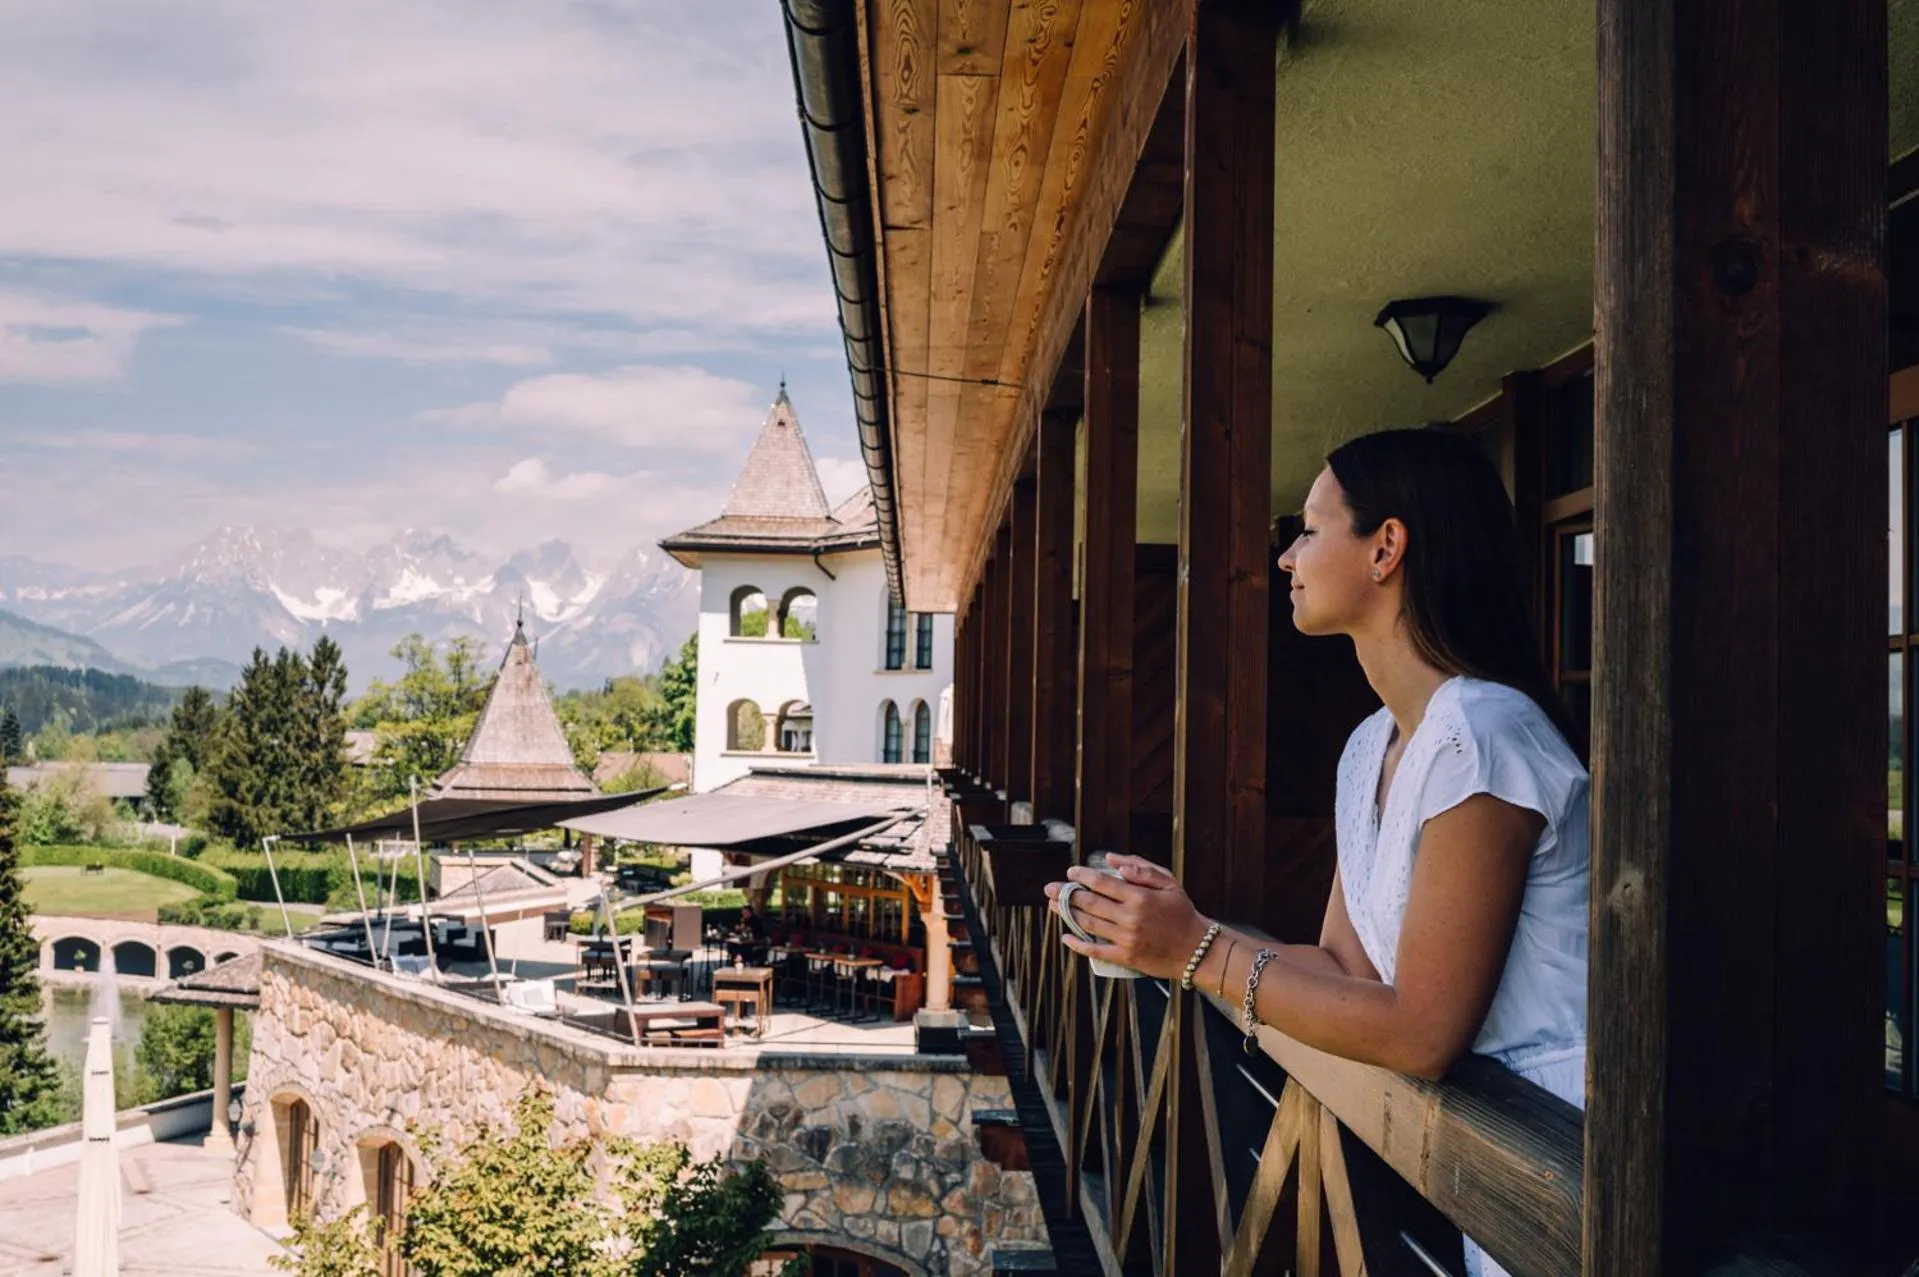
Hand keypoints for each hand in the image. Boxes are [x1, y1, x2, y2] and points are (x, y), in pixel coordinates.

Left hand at [1042, 856, 1209, 980]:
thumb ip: (1140, 868)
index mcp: (1140, 896)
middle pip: (1089, 903)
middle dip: (1066, 894)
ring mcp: (1126, 939)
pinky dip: (1077, 944)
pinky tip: (1065, 937)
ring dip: (1066, 914)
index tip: (1071, 872)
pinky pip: (1095, 951)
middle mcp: (1130, 918)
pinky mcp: (1125, 957)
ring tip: (1053, 905)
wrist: (1196, 949)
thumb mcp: (1169, 882)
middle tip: (1050, 888)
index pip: (1102, 882)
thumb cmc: (1182, 912)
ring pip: (1088, 924)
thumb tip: (1111, 859)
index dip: (1083, 875)